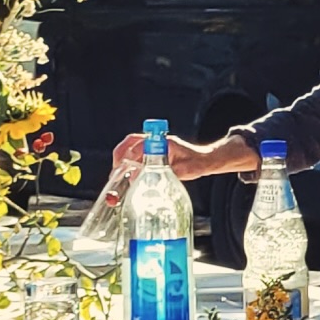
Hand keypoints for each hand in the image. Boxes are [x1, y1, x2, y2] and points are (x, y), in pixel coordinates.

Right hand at [110, 132, 257, 182]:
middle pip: (130, 142)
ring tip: (117, 176)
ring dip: (121, 160)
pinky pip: (135, 155)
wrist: (205, 160)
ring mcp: (153, 147)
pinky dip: (128, 164)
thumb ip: (170, 172)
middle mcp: (156, 142)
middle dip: (119, 155)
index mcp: (164, 142)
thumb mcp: (187, 170)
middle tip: (115, 172)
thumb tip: (150, 176)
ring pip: (130, 148)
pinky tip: (125, 177)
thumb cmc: (197, 163)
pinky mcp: (152, 154)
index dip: (130, 155)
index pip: (140, 144)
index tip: (124, 167)